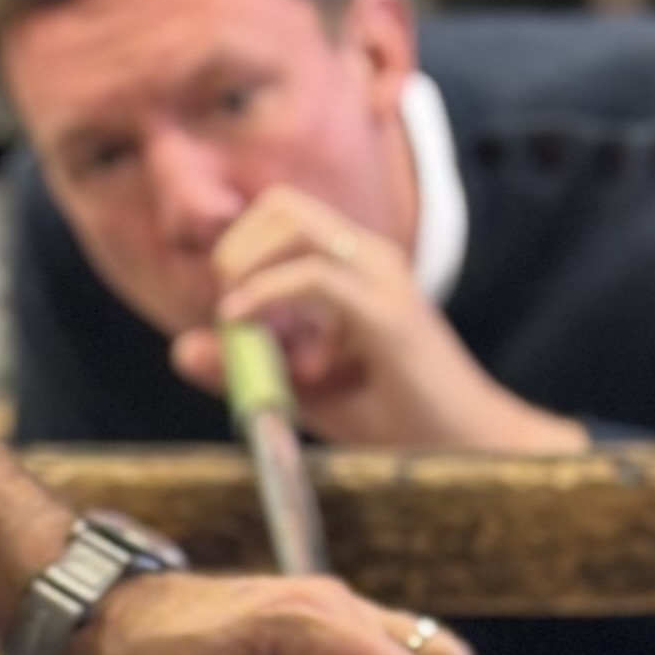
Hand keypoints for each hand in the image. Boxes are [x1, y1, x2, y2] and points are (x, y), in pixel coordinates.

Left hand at [168, 186, 587, 452]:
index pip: (283, 213)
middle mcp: (373, 258)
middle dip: (235, 244)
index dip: (238, 246)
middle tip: (226, 304)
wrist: (473, 452)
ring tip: (234, 314)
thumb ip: (248, 367)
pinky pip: (314, 275)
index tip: (225, 305)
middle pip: (283, 202)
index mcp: (358, 266)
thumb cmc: (400, 421)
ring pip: (295, 220)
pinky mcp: (390, 315)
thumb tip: (180, 348)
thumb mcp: (305, 393)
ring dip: (246, 260)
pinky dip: (265, 292)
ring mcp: (385, 280)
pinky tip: (240, 323)